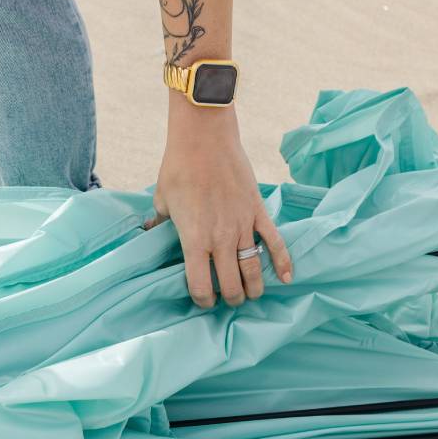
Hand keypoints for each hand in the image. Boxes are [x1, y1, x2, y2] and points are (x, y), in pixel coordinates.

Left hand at [144, 102, 290, 307]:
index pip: (201, 285)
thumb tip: (150, 230)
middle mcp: (220, 239)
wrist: (204, 139)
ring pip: (253, 269)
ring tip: (252, 294)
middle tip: (230, 299)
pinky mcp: (257, 211)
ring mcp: (242, 226)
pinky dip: (283, 261)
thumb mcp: (161, 199)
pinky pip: (274, 242)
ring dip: (254, 287)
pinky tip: (287, 278)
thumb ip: (159, 221)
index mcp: (194, 240)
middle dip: (231, 298)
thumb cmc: (178, 167)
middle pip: (231, 284)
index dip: (203, 299)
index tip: (204, 300)